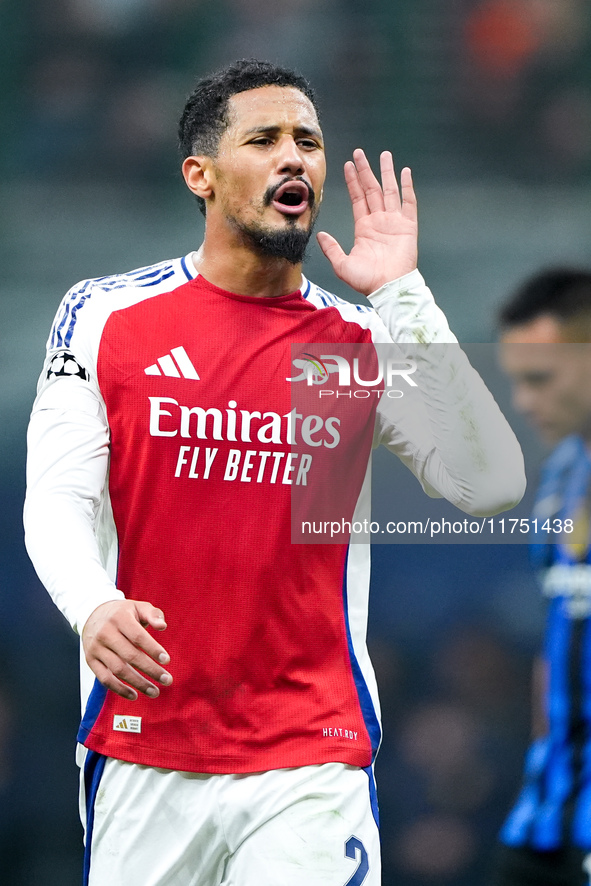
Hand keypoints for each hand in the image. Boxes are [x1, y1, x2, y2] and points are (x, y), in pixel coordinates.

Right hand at [82, 600, 171, 700]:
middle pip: (130, 655)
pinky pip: (105, 679)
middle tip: (167, 680)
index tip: (166, 660)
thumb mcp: (138, 606)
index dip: (153, 649)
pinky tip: (134, 695)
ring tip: (155, 691)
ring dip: (138, 683)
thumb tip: (163, 626)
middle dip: (150, 670)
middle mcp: (106, 633)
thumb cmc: (122, 613)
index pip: (138, 636)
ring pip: (118, 670)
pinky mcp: (91, 660)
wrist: (92, 614)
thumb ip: (153, 614)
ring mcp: (97, 648)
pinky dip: (119, 689)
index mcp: (120, 618)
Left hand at [317, 149, 417, 295]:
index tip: (348, 165)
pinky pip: (408, 202)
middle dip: (366, 170)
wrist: (388, 287)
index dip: (353, 182)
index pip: (357, 198)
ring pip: (389, 191)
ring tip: (384, 155)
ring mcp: (394, 222)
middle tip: (360, 152)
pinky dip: (407, 187)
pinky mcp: (408, 226)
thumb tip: (319, 234)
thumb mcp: (342, 264)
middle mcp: (379, 221)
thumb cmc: (367, 280)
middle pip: (372, 189)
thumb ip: (331, 248)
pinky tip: (405, 172)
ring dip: (387, 172)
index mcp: (364, 228)